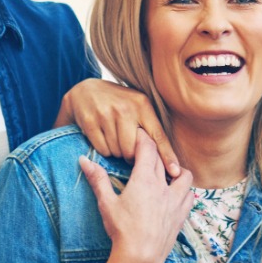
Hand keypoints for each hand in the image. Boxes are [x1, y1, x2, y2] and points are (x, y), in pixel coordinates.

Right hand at [56, 79, 180, 177]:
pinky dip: (103, 150)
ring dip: (116, 152)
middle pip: (133, 149)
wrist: (86, 90)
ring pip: (117, 151)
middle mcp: (126, 107)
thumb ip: (150, 127)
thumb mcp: (137, 107)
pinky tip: (102, 138)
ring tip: (114, 140)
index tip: (175, 172)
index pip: (158, 135)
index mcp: (143, 104)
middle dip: (130, 156)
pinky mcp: (90, 120)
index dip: (167, 155)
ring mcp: (106, 113)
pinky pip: (102, 149)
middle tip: (126, 150)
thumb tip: (164, 158)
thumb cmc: (118, 104)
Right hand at [80, 132, 193, 262]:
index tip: (138, 133)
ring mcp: (176, 201)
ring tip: (166, 174)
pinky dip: (184, 190)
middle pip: (163, 160)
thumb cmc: (122, 231)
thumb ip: (97, 179)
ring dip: (176, 170)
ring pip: (184, 175)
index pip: (148, 149)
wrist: (140, 258)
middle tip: (146, 151)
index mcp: (145, 180)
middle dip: (155, 152)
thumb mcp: (106, 203)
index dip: (143, 138)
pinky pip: (189, 196)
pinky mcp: (181, 215)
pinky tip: (176, 194)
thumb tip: (84, 160)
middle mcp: (164, 187)